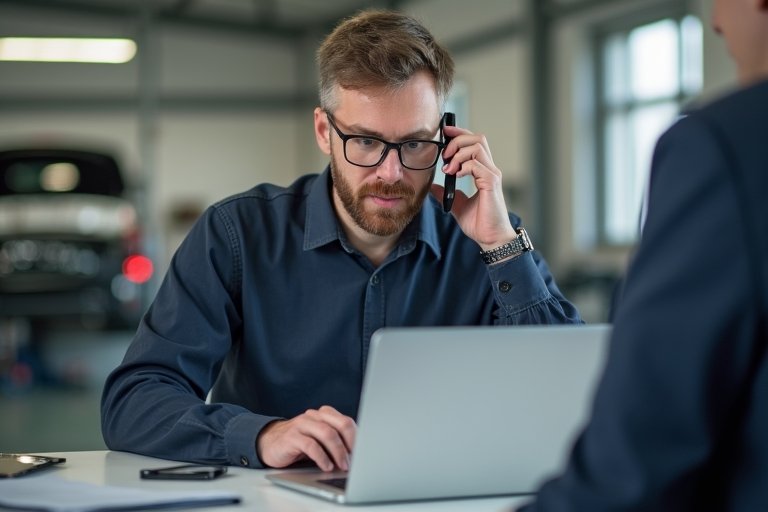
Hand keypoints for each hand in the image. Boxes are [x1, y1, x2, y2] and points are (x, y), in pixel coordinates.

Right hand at [256, 405, 355, 471]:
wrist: (269, 443)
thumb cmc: (299, 443)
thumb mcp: (318, 440)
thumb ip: (334, 442)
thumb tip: (355, 456)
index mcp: (323, 415)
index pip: (346, 422)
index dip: (356, 438)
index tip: (362, 454)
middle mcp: (314, 416)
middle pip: (339, 425)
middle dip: (349, 444)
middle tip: (352, 461)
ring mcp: (301, 424)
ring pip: (326, 433)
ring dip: (337, 451)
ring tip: (341, 465)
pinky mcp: (291, 437)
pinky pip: (310, 445)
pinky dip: (321, 457)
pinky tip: (326, 466)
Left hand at [431, 124, 516, 249]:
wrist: (490, 239)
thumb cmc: (480, 223)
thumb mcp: (457, 204)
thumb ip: (445, 192)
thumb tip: (432, 186)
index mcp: (483, 171)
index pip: (474, 142)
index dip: (460, 133)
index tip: (444, 133)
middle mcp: (489, 169)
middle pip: (477, 138)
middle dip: (457, 140)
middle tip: (444, 155)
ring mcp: (492, 175)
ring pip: (477, 147)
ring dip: (458, 153)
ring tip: (448, 168)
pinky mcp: (491, 183)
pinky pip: (476, 164)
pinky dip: (463, 166)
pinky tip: (455, 176)